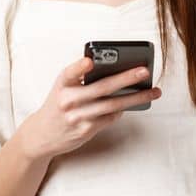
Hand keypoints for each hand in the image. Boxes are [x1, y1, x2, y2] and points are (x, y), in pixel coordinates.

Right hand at [12, 57, 160, 159]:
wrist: (42, 134)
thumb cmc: (58, 105)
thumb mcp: (62, 88)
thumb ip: (81, 79)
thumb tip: (116, 72)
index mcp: (62, 84)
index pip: (69, 73)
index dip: (80, 67)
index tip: (90, 61)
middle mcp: (68, 100)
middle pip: (102, 88)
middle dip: (126, 78)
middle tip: (144, 71)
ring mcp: (78, 117)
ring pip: (112, 105)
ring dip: (136, 97)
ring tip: (154, 91)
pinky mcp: (86, 130)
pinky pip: (110, 117)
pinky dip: (122, 109)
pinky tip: (132, 103)